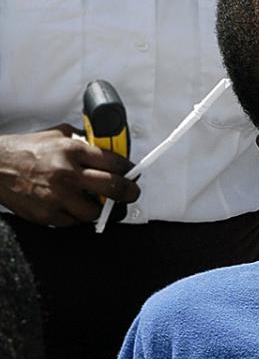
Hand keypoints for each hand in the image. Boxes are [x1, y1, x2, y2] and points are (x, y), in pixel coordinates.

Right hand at [0, 126, 139, 225]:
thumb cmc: (26, 151)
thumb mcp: (57, 136)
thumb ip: (82, 141)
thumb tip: (107, 147)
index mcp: (72, 151)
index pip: (115, 163)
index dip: (129, 170)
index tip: (132, 174)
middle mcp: (67, 174)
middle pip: (114, 188)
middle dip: (129, 193)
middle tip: (131, 194)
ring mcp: (58, 197)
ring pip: (95, 212)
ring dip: (98, 209)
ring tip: (93, 202)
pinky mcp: (49, 215)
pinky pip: (74, 222)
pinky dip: (75, 216)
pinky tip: (70, 206)